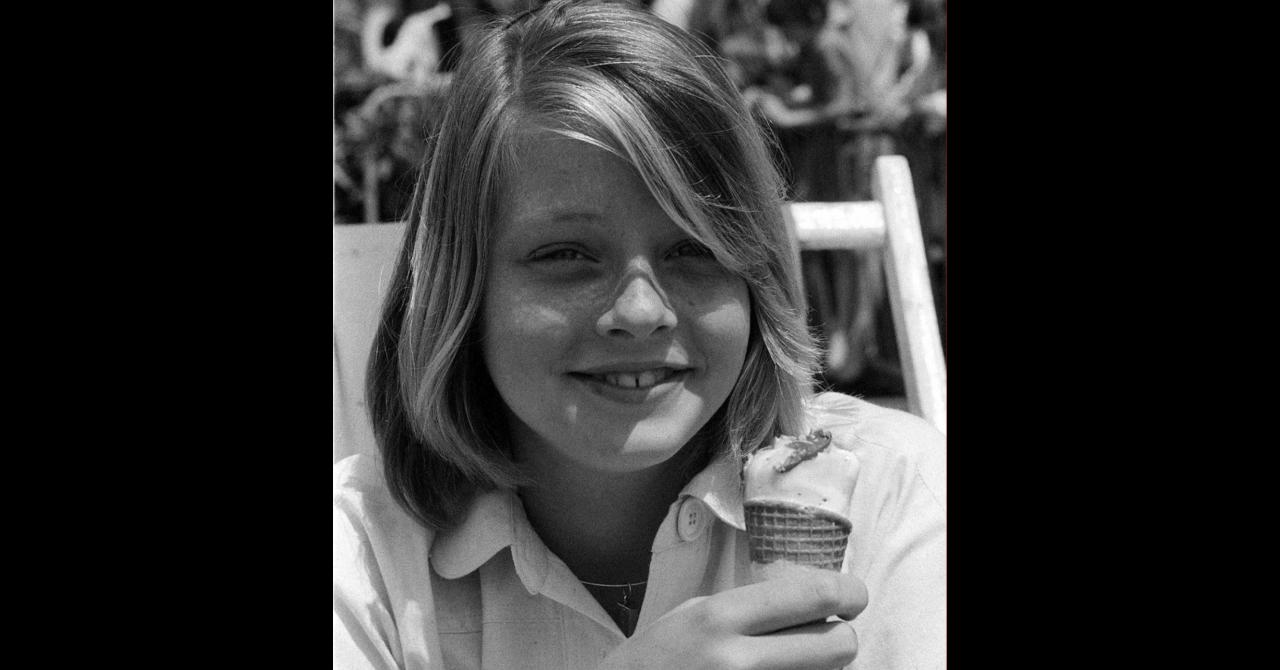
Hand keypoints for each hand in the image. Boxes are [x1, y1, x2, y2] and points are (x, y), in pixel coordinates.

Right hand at [598, 571, 866, 669]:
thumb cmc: (654, 660)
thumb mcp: (691, 615)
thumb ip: (747, 606)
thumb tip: (808, 598)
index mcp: (720, 619)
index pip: (813, 597)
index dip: (848, 593)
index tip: (853, 596)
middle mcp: (739, 662)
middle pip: (839, 646)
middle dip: (842, 637)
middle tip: (829, 635)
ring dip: (820, 669)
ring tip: (789, 661)